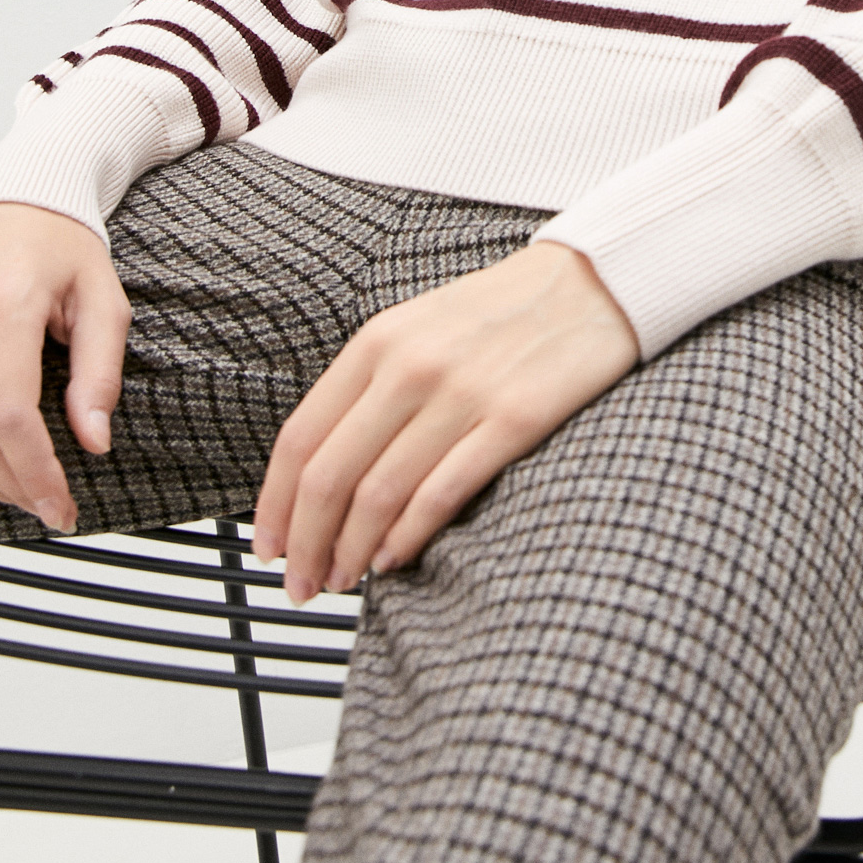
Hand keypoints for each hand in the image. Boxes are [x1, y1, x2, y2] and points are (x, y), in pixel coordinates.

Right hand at [0, 204, 131, 529]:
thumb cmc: (63, 246)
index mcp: (6, 305)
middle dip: (12, 485)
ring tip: (22, 487)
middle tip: (50, 505)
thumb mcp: (104, 297)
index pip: (9, 415)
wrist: (15, 201)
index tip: (62, 504)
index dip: (36, 473)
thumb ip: (99, 370)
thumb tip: (95, 440)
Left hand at [252, 240, 637, 601]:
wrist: (593, 280)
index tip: (268, 546)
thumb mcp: (418, 327)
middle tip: (300, 583)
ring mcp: (463, 393)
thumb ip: (370, 387)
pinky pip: (441, 494)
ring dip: (350, 552)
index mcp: (379, 341)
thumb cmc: (502, 312)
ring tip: (343, 578)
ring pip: (379, 495)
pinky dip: (408, 538)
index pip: (300, 439)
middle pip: (330, 476)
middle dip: (305, 544)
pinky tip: (394, 558)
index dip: (275, 506)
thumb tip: (321, 470)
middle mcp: (411, 366)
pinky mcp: (515, 419)